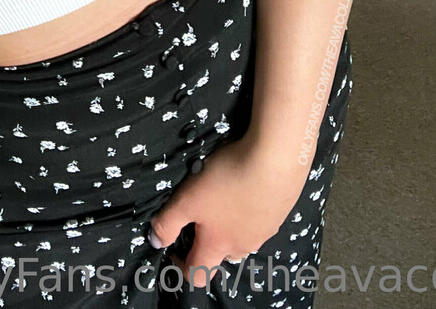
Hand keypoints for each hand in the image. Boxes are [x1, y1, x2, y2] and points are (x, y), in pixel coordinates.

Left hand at [148, 132, 307, 289]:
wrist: (276, 161)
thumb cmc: (227, 182)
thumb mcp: (187, 201)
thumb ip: (168, 224)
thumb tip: (156, 243)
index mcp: (220, 245)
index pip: (199, 274)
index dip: (181, 268)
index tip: (172, 251)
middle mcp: (245, 245)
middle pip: (221, 256)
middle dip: (206, 245)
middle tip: (195, 220)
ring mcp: (265, 231)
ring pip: (241, 240)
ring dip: (227, 230)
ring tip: (218, 204)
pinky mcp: (279, 213)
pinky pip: (257, 222)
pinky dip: (246, 215)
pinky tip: (242, 191)